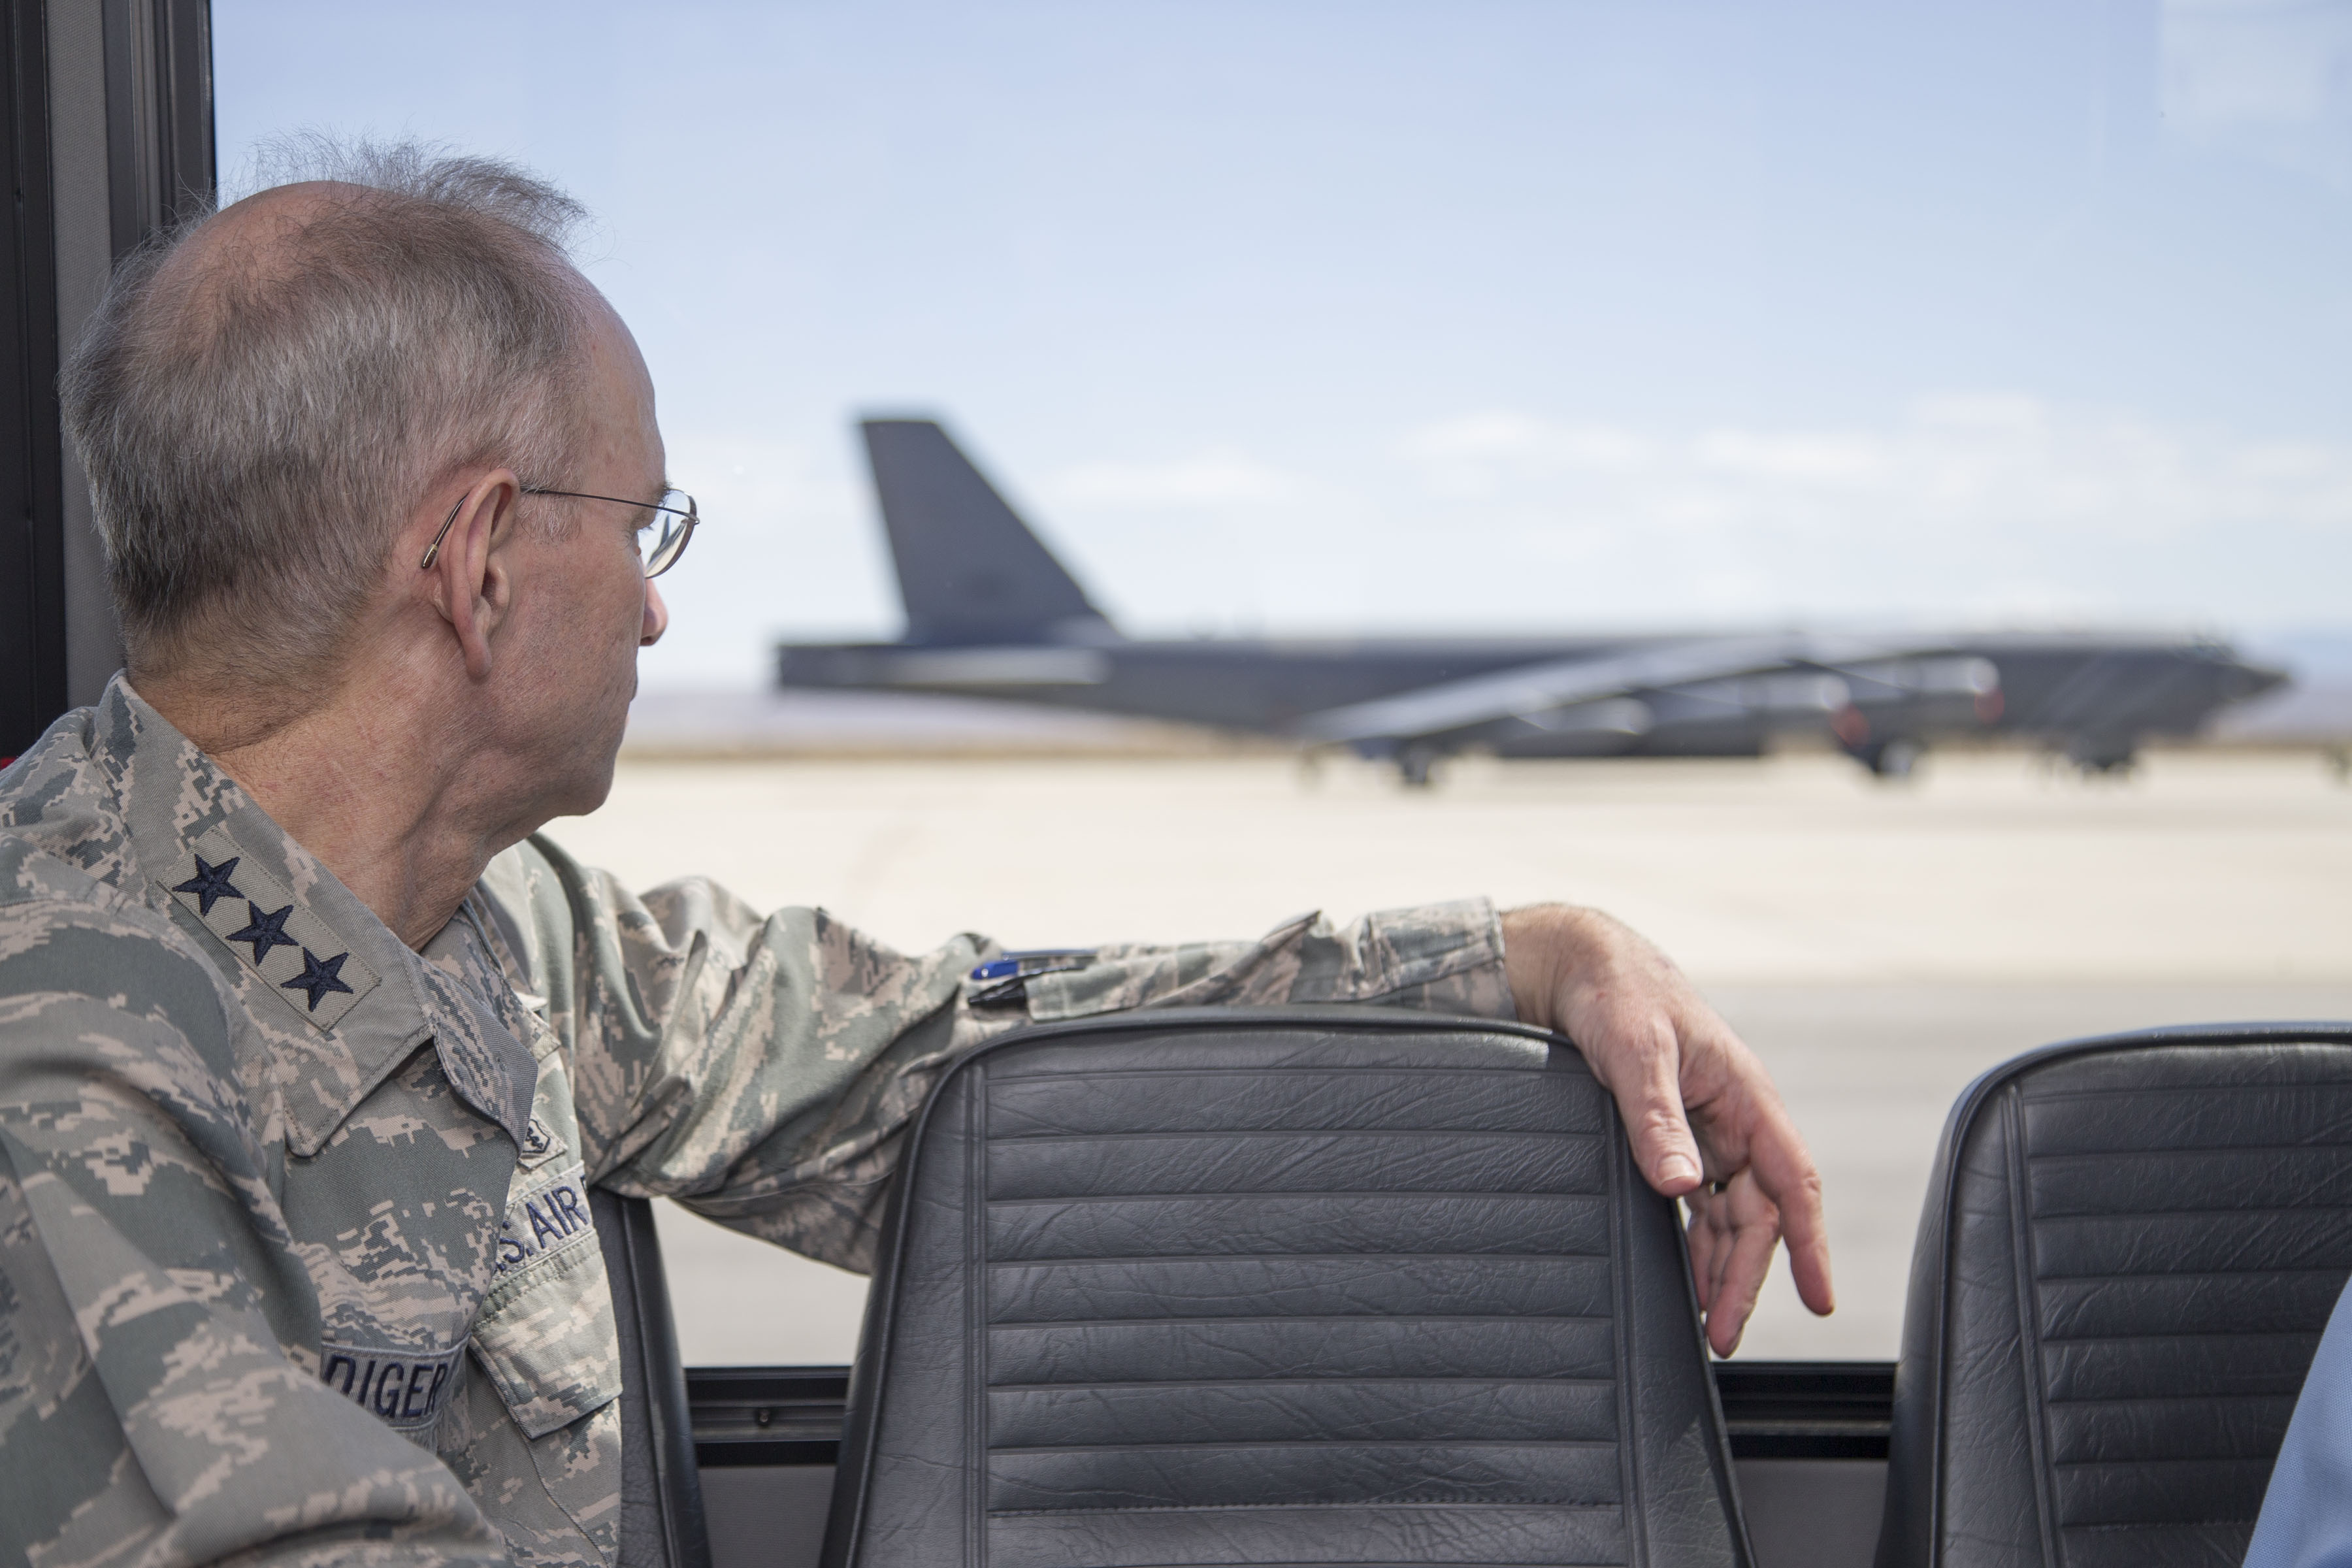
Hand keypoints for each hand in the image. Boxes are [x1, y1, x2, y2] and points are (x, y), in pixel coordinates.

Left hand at [1500, 903, 1831, 1354]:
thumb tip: (1679, 1183)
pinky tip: (1685, 1275)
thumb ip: (1657, 1118)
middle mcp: (1734, 1119)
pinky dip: (1694, 1241)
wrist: (1582, 967)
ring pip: (1728, 1214)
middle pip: (1758, 1212)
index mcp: (1745, 1095)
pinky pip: (1696, 1201)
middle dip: (1747, 1276)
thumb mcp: (1635, 1053)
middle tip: (1724, 1333)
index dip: (1808, 1243)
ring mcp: (1706, 1131)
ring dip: (1720, 1267)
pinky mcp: (1674, 1137)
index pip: (1794, 1180)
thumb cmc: (1619, 995)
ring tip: (1707, 1321)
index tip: (1818, 1298)